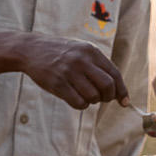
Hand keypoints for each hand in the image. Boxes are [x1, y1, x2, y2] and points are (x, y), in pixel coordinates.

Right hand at [15, 34, 129, 109]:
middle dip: (108, 97)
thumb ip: (98, 66)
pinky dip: (81, 105)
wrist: (31, 49)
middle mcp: (81, 60)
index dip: (122, 90)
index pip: (114, 74)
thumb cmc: (60, 53)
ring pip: (93, 96)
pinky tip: (76, 99)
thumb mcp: (80, 51)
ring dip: (92, 101)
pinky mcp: (58, 83)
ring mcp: (69, 72)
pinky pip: (78, 102)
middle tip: (102, 99)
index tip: (124, 102)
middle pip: (107, 86)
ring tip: (85, 95)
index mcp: (90, 51)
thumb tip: (117, 91)